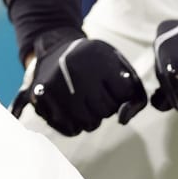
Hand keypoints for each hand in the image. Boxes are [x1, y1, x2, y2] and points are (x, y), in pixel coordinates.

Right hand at [11, 28, 147, 135]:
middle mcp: (77, 72)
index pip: (125, 92)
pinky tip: (71, 107)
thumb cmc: (92, 61)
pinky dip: (75, 123)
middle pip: (107, 110)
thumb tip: (123, 119)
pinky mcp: (43, 100)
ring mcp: (58, 88)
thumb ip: (134, 91)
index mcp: (98, 57)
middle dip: (106, 104)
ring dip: (92, 116)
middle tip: (95, 90)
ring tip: (84, 99)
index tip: (110, 81)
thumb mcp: (116, 62)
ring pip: (90, 124)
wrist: (54, 49)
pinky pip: (72, 130)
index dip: (120, 91)